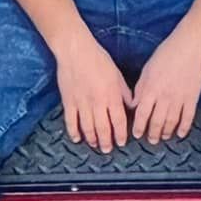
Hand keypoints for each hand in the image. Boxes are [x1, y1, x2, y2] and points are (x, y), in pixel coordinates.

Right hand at [55, 32, 133, 153]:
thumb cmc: (99, 60)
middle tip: (108, 149)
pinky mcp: (69, 102)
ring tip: (95, 145)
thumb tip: (132, 107)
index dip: (121, 134)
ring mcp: (82, 103)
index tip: (121, 142)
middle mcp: (98, 103)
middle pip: (103, 128)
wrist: (76, 51)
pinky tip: (77, 138)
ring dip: (92, 139)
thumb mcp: (117, 75)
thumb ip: (125, 93)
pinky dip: (74, 132)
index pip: (119, 121)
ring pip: (87, 128)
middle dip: (106, 142)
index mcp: (112, 96)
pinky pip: (71, 121)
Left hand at [131, 30, 200, 143]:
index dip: (138, 127)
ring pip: (171, 122)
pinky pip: (188, 117)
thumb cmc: (166, 54)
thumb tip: (134, 105)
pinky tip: (181, 134)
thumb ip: (140, 89)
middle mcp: (164, 97)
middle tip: (151, 140)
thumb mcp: (147, 69)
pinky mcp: (193, 97)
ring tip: (164, 137)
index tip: (136, 134)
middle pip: (156, 121)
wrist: (189, 46)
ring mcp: (179, 98)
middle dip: (152, 134)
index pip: (142, 114)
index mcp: (151, 89)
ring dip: (166, 132)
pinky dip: (184, 127)